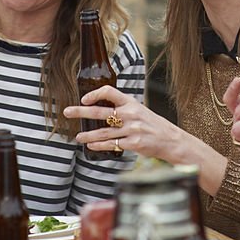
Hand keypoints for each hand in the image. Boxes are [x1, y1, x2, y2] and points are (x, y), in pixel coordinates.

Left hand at [64, 87, 227, 192]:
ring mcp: (132, 129)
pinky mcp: (134, 143)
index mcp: (132, 103)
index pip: (110, 92)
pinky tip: (91, 146)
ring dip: (87, 135)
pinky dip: (99, 146)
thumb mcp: (141, 112)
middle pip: (100, 112)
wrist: (172, 140)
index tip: (85, 99)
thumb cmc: (155, 126)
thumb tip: (103, 111)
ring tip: (78, 137)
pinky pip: (112, 144)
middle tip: (67, 112)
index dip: (95, 94)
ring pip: (102, 132)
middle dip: (80, 112)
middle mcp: (131, 114)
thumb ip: (124, 110)